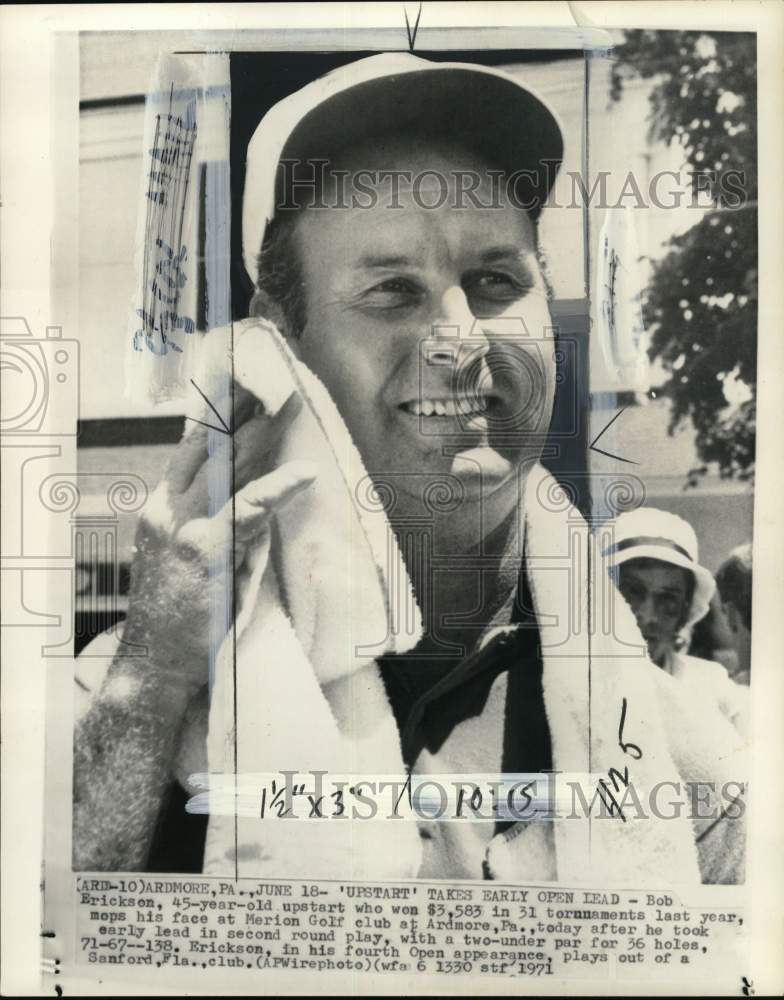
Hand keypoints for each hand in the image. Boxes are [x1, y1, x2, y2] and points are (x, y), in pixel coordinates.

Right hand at [122, 388, 314, 699]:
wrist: (152, 664)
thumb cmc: (174, 616)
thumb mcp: (179, 559)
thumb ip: (207, 522)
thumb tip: (249, 495)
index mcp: (160, 509)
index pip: (189, 452)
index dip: (216, 420)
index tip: (240, 393)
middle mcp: (166, 511)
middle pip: (208, 450)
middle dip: (240, 417)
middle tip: (270, 389)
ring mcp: (183, 529)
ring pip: (228, 471)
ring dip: (261, 438)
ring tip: (286, 409)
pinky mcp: (204, 552)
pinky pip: (249, 511)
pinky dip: (279, 489)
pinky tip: (303, 473)